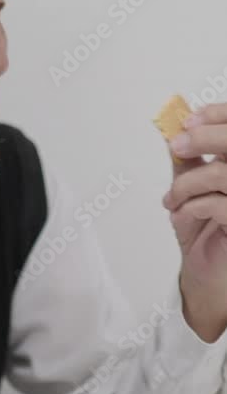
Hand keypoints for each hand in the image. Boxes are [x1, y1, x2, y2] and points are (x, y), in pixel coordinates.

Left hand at [163, 104, 226, 341]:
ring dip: (187, 183)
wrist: (207, 277)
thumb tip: (173, 128)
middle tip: (177, 145)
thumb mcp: (192, 191)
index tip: (187, 121)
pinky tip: (181, 216)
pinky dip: (192, 206)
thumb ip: (189, 160)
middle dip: (206, 137)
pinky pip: (220, 204)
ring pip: (223, 173)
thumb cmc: (204, 234)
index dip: (219, 116)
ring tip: (170, 200)